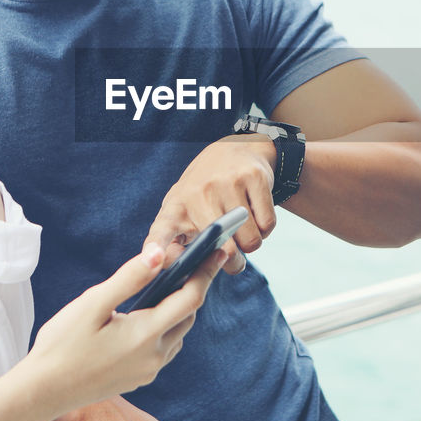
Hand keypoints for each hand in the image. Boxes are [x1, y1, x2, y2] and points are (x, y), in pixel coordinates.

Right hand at [9, 246, 227, 420]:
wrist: (43, 393)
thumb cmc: (61, 345)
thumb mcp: (92, 304)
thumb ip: (129, 279)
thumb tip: (158, 254)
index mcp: (146, 335)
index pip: (190, 298)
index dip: (206, 272)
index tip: (218, 250)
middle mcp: (155, 356)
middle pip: (187, 316)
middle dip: (192, 288)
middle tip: (191, 262)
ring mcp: (148, 371)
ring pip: (177, 334)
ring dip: (178, 310)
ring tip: (169, 286)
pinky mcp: (139, 379)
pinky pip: (164, 349)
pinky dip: (165, 328)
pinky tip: (146, 317)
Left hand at [144, 135, 279, 274]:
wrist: (235, 150)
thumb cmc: (204, 193)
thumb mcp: (183, 211)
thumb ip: (177, 244)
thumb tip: (182, 270)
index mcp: (175, 208)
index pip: (160, 232)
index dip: (155, 248)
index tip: (153, 261)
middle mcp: (198, 194)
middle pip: (224, 251)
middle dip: (234, 261)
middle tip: (233, 255)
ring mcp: (227, 183)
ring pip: (250, 241)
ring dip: (251, 243)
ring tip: (242, 228)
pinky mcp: (253, 177)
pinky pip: (267, 224)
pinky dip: (265, 228)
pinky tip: (255, 214)